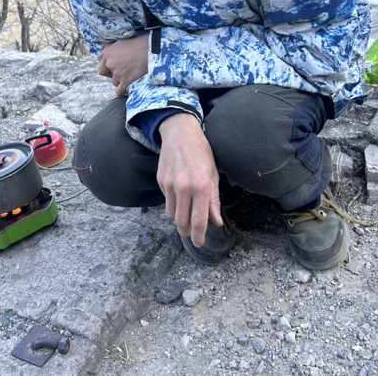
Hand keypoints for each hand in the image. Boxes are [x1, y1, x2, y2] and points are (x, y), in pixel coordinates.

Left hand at [97, 35, 148, 96]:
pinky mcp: (126, 80)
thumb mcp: (118, 43)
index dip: (107, 68)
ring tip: (130, 74)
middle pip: (107, 75)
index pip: (101, 66)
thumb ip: (107, 50)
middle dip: (113, 74)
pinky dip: (122, 91)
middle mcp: (110, 64)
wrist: (148, 50)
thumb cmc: (136, 44)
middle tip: (122, 71)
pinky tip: (125, 90)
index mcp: (107, 54)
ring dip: (120, 80)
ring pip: (114, 82)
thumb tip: (101, 57)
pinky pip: (119, 91)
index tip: (113, 68)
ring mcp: (118, 73)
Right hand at [157, 113, 221, 246]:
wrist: (180, 134)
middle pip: (181, 222)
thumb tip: (216, 222)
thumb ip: (214, 201)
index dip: (198, 236)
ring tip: (185, 214)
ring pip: (171, 214)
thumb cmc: (202, 153)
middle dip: (186, 232)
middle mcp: (184, 188)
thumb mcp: (214, 175)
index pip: (198, 220)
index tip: (199, 243)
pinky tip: (179, 193)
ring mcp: (170, 185)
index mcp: (202, 187)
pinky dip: (173, 203)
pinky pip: (166, 200)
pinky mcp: (161, 181)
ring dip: (179, 219)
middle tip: (190, 235)